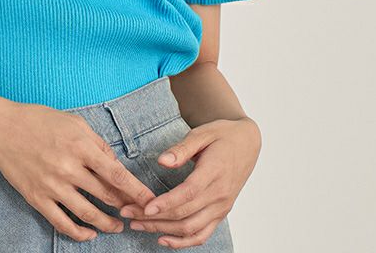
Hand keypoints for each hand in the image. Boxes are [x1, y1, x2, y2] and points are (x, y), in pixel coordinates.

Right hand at [0, 101, 159, 242]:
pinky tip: (89, 234)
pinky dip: (78, 233)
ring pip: (87, 213)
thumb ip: (97, 143)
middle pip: (105, 195)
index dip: (136, 190)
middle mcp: (68, 168)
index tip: (151, 200)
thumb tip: (114, 164)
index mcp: (80, 146)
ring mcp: (52, 185)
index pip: (115, 173)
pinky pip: (62, 223)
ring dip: (106, 224)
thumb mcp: (73, 122)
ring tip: (117, 226)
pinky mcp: (37, 198)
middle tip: (136, 213)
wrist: (2, 129)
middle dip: (125, 207)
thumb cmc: (39, 120)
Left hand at [118, 117, 261, 247]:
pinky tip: (164, 239)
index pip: (188, 194)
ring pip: (191, 228)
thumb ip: (181, 149)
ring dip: (163, 230)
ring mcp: (222, 207)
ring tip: (138, 225)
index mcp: (214, 173)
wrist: (247, 143)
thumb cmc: (222, 135)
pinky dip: (184, 242)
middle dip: (154, 218)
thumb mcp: (201, 133)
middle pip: (185, 214)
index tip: (144, 207)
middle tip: (128, 213)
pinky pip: (203, 234)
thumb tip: (162, 161)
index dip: (166, 203)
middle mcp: (219, 195)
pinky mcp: (221, 213)